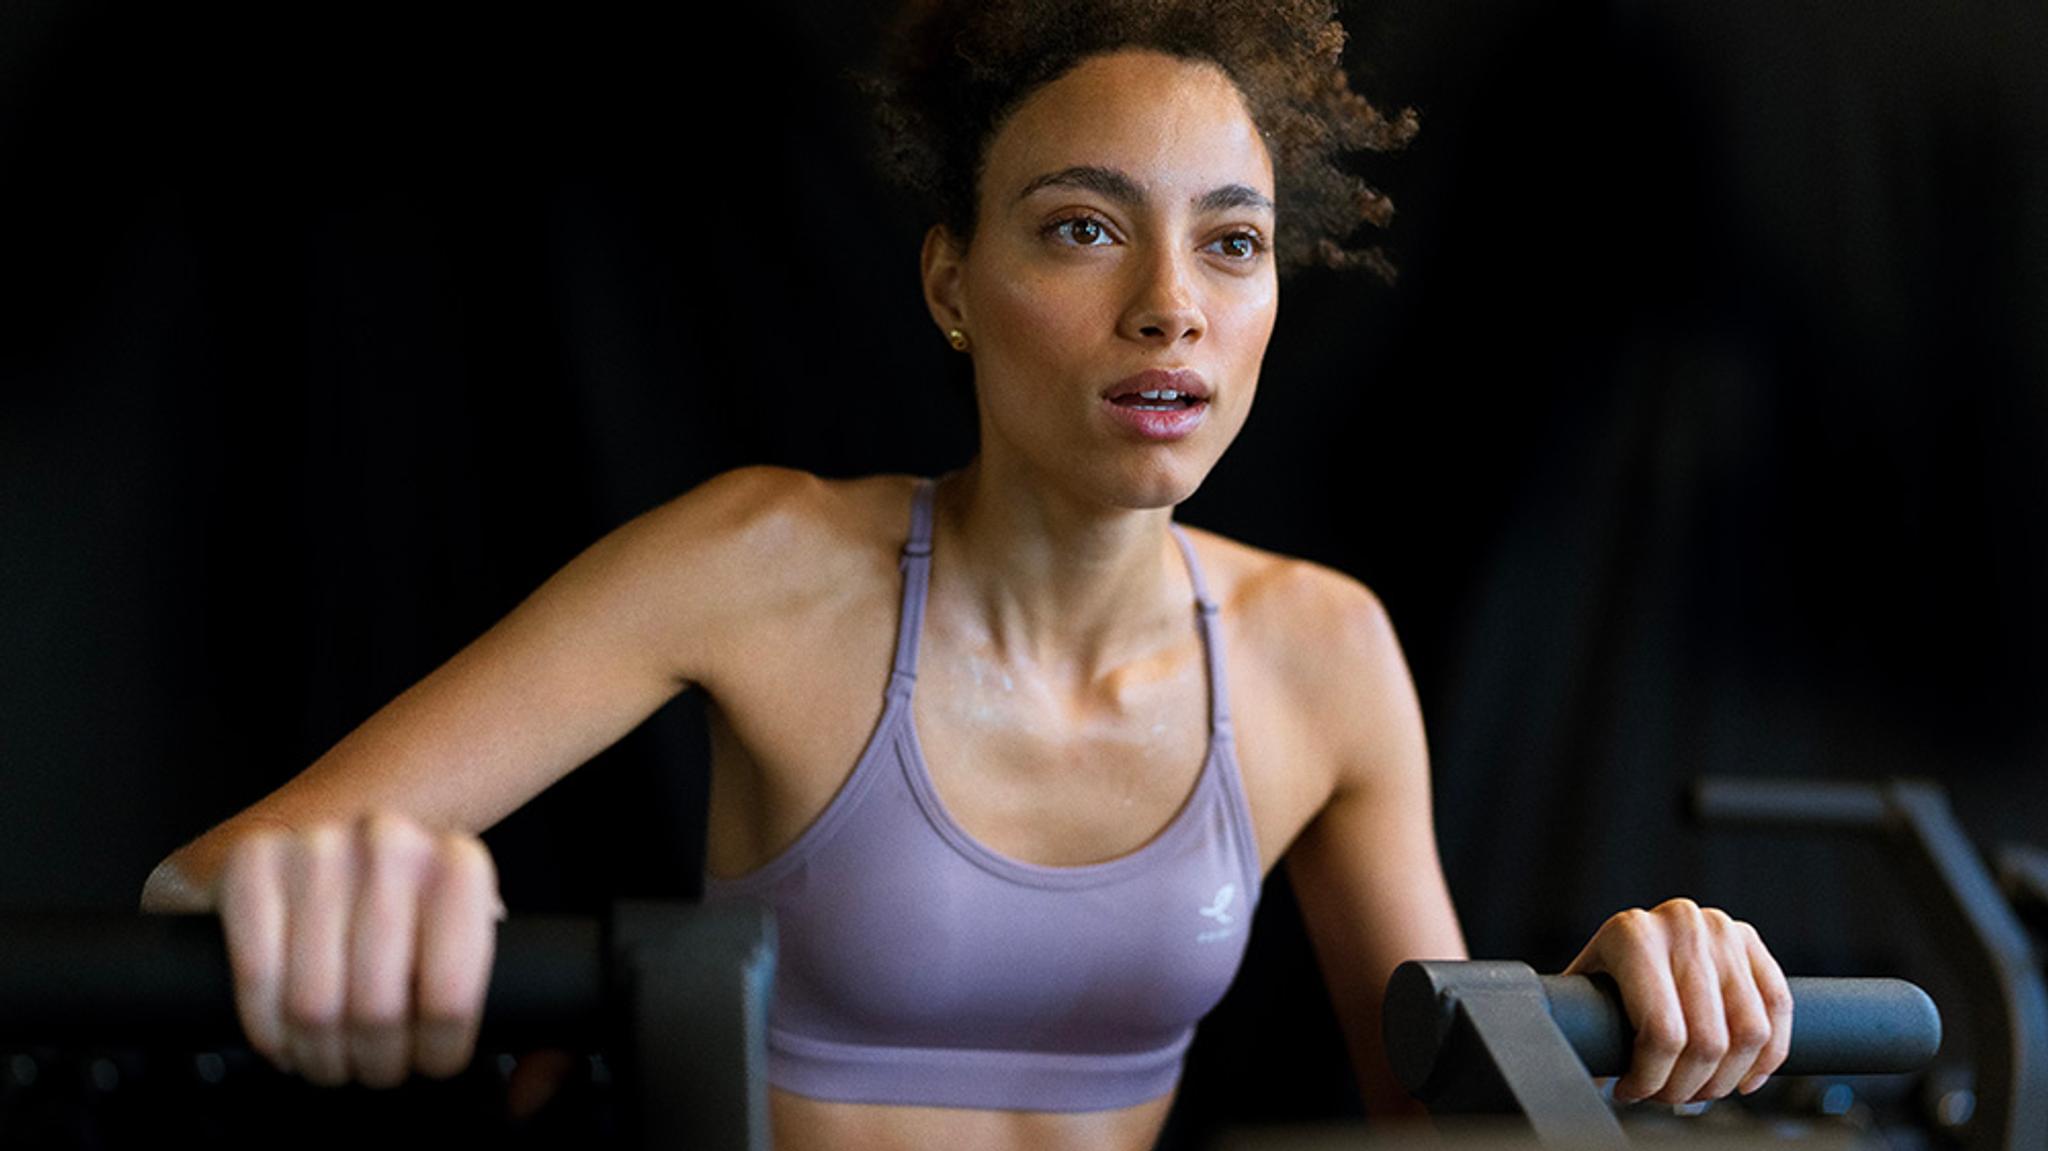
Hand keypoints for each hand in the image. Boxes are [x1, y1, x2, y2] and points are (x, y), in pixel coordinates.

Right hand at [212, 811, 501, 1087]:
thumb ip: (488, 973)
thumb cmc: (401, 904)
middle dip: (376, 1061)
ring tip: (333, 1062)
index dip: (439, 1050)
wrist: (326, 839)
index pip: (451, 993)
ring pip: (313, 1003)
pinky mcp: (254, 860)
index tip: (431, 1062)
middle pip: (377, 1007)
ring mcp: (318, 847)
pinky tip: (285, 1040)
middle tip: (376, 1070)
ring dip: (321, 1056)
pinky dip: (267, 1028)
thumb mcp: (456, 926)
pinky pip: (256, 975)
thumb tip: (520, 1070)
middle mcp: (391, 843)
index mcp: (458, 864)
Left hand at [1562, 897, 1792, 1104]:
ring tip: (1701, 1087)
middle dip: (1688, 1086)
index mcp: (1632, 935)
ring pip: (1751, 1033)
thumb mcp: (1586, 994)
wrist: (1631, 930)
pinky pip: (1779, 1009)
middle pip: (1708, 1041)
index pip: (1663, 1033)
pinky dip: (1767, 1056)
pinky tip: (1743, 1076)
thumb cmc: (1604, 972)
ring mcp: (1721, 930)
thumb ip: (1590, 1031)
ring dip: (1728, 1078)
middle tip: (1668, 1096)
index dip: (1651, 1079)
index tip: (1632, 1091)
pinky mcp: (1751, 940)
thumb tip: (1601, 1082)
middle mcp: (1681, 924)